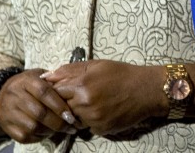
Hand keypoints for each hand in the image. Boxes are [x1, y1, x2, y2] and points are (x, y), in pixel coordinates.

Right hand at [0, 68, 76, 142]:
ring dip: (50, 130)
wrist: (3, 93)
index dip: (59, 105)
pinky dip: (39, 137)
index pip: (44, 93)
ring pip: (32, 126)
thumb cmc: (29, 84)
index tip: (71, 115)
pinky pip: (25, 136)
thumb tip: (72, 93)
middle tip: (70, 126)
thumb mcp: (40, 76)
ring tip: (61, 129)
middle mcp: (15, 96)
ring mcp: (8, 112)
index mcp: (26, 81)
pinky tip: (47, 132)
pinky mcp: (6, 126)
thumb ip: (54, 82)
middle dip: (58, 122)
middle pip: (39, 113)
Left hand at [43, 60, 163, 135]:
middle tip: (79, 96)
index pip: (55, 92)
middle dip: (67, 102)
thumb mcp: (96, 65)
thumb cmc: (122, 74)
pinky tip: (102, 110)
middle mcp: (85, 103)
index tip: (62, 89)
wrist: (146, 90)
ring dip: (78, 112)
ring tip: (93, 102)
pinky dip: (90, 120)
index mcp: (82, 85)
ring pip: (74, 119)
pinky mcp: (101, 129)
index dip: (57, 90)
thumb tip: (47, 76)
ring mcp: (93, 118)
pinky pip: (87, 127)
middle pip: (62, 107)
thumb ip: (70, 70)